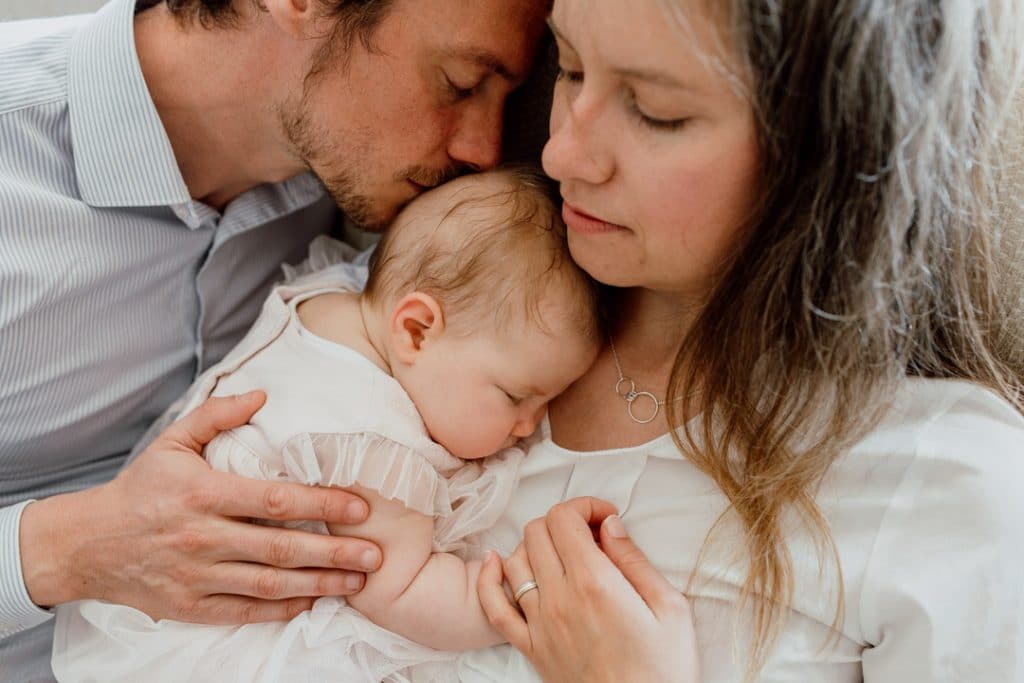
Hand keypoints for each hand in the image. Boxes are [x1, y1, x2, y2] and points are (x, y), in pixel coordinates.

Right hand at [20, 392, 382, 623]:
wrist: (86, 544)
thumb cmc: (139, 489)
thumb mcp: (173, 442)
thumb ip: (218, 414)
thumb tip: (263, 393)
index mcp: (204, 494)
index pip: (276, 499)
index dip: (322, 504)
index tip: (360, 508)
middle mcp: (204, 537)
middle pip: (282, 547)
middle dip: (335, 553)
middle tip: (376, 556)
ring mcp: (197, 576)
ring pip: (271, 584)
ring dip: (319, 584)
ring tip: (358, 581)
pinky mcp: (190, 606)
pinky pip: (245, 611)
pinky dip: (282, 609)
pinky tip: (314, 601)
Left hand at [478, 497, 699, 682]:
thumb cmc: (664, 670)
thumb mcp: (671, 608)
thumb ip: (634, 560)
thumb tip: (609, 524)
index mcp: (595, 583)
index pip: (564, 518)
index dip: (584, 505)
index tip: (606, 518)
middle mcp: (559, 599)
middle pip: (537, 531)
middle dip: (563, 521)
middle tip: (591, 535)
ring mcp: (539, 625)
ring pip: (515, 560)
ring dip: (536, 546)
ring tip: (565, 555)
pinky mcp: (530, 649)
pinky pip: (493, 608)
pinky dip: (489, 580)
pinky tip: (496, 564)